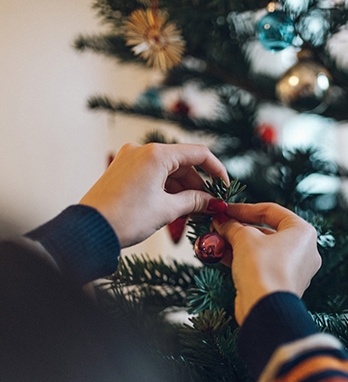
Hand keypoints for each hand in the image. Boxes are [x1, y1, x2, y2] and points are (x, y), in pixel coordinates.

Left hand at [79, 143, 227, 247]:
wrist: (89, 231)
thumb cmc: (127, 218)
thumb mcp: (167, 210)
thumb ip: (194, 201)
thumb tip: (213, 202)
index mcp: (156, 154)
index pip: (198, 154)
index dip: (216, 170)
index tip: (224, 188)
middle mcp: (142, 150)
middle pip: (183, 162)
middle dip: (198, 185)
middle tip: (209, 206)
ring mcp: (130, 158)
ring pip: (168, 170)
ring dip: (182, 189)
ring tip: (192, 211)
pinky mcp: (122, 169)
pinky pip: (153, 174)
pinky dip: (166, 188)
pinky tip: (174, 206)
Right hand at [212, 203, 321, 324]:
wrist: (265, 309)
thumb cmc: (263, 268)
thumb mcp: (244, 239)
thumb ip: (232, 226)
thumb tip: (222, 222)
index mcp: (303, 232)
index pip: (272, 211)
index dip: (245, 208)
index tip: (226, 210)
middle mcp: (303, 250)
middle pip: (267, 231)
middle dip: (239, 228)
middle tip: (219, 225)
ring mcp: (294, 269)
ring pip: (262, 249)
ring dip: (237, 243)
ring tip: (216, 240)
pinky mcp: (281, 284)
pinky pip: (261, 265)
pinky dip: (243, 259)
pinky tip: (221, 255)